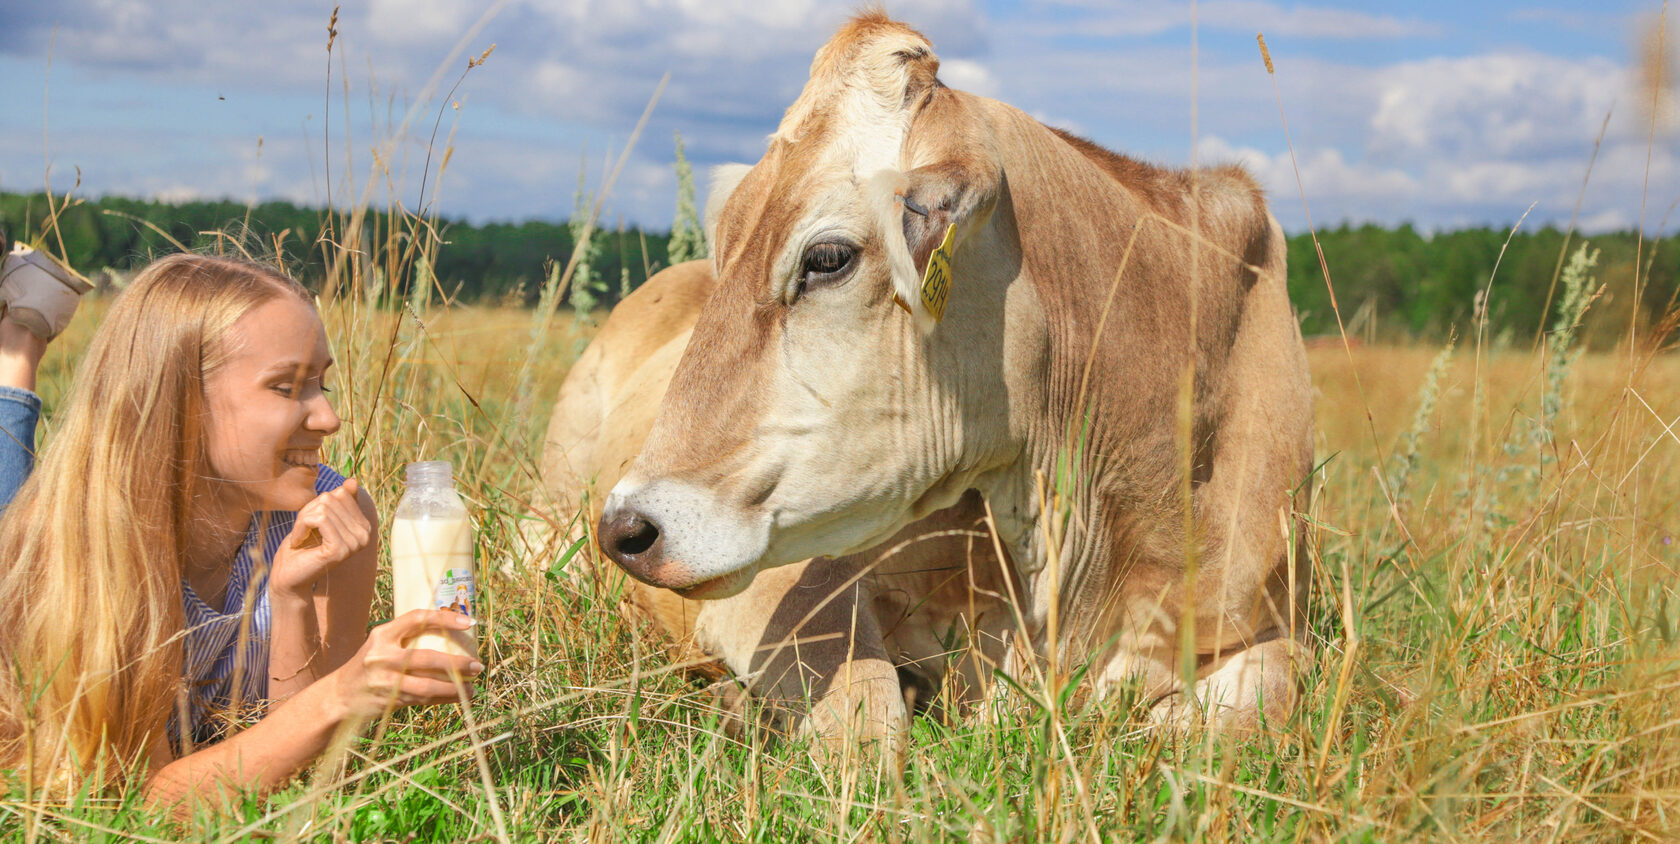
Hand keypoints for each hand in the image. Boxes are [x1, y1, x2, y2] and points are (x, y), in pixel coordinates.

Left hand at [270, 478, 371, 599]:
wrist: (288, 575)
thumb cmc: (302, 545)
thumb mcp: (319, 515)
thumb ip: (337, 500)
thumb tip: (352, 481)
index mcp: (363, 526)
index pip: (342, 493)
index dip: (319, 504)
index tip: (312, 524)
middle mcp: (365, 535)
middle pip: (332, 498)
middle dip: (310, 511)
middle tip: (304, 532)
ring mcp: (355, 543)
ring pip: (324, 508)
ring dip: (303, 521)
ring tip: (301, 538)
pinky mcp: (340, 549)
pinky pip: (318, 519)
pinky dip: (300, 527)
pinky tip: (298, 542)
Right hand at [332, 609, 482, 719]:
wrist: (340, 696)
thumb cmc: (369, 665)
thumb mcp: (380, 644)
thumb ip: (406, 638)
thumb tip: (450, 632)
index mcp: (382, 634)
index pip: (417, 618)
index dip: (445, 618)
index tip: (469, 622)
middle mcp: (382, 656)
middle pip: (427, 658)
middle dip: (456, 663)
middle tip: (477, 665)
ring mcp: (385, 681)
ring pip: (427, 686)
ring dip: (455, 687)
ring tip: (473, 687)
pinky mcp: (389, 701)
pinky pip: (423, 700)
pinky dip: (444, 698)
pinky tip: (459, 697)